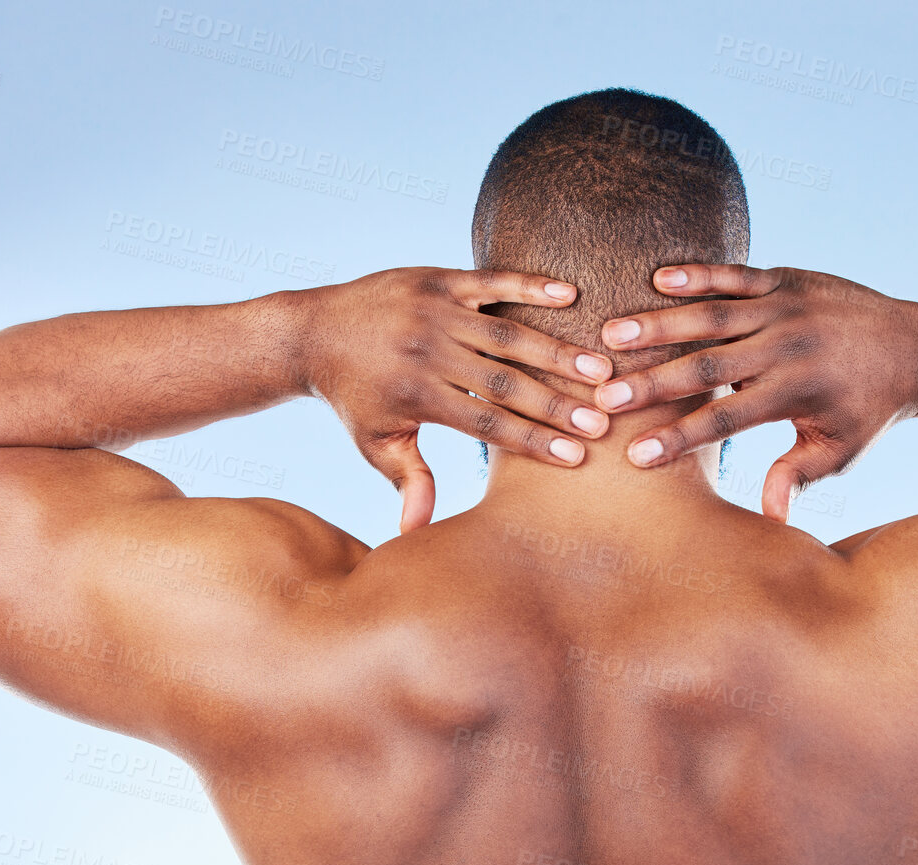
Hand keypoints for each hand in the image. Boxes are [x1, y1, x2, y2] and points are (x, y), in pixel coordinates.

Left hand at [306, 267, 614, 531]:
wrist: (312, 331)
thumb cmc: (354, 397)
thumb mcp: (376, 442)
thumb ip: (407, 479)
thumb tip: (415, 533)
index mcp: (417, 397)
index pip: (488, 424)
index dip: (534, 441)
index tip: (576, 457)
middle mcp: (426, 352)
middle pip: (506, 382)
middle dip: (558, 403)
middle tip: (605, 420)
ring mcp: (433, 311)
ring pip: (507, 334)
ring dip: (557, 351)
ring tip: (601, 369)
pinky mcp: (436, 278)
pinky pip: (490, 281)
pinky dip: (530, 285)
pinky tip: (571, 294)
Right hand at [594, 264, 917, 521]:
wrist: (916, 347)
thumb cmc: (870, 410)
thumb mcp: (840, 451)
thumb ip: (798, 476)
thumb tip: (770, 519)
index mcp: (795, 393)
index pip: (726, 419)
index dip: (680, 439)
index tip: (637, 456)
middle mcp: (787, 346)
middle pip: (707, 365)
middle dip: (653, 382)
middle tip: (602, 396)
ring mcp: (785, 307)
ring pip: (712, 314)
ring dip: (659, 324)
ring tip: (611, 335)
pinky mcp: (787, 279)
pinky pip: (735, 274)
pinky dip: (697, 275)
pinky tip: (657, 280)